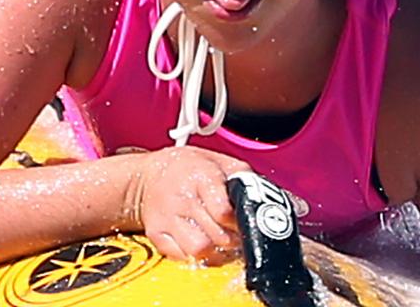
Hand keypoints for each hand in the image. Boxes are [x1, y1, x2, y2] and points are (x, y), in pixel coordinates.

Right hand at [130, 147, 250, 263]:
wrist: (148, 174)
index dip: (240, 220)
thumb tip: (271, 198)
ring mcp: (167, 219)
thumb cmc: (188, 168)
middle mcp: (182, 199)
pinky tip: (204, 243)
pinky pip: (182, 258)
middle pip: (217, 235)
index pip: (224, 211)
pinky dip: (197, 256)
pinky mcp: (157, 235)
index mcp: (201, 176)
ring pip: (199, 250)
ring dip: (216, 251)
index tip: (244, 219)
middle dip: (234, 238)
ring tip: (222, 241)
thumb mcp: (220, 161)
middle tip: (238, 234)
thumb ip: (245, 178)